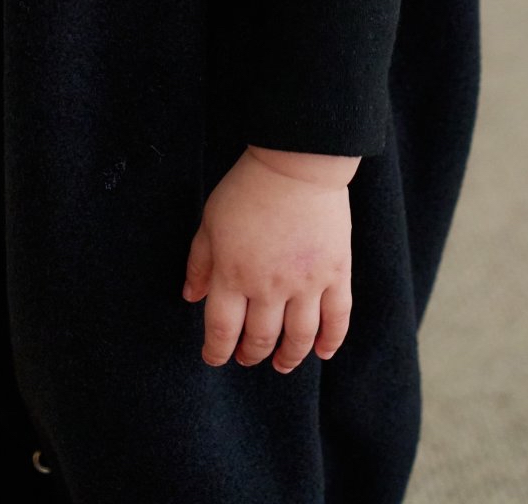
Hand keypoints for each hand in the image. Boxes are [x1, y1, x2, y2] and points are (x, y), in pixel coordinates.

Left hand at [181, 147, 352, 372]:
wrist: (295, 163)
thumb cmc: (248, 188)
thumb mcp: (211, 220)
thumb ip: (200, 262)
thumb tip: (190, 296)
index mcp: (233, 274)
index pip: (222, 330)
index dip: (216, 351)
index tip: (214, 357)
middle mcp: (269, 287)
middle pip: (260, 338)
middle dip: (251, 354)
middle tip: (248, 357)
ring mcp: (306, 283)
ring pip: (298, 338)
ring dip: (289, 357)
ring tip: (282, 364)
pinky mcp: (335, 273)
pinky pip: (337, 318)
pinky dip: (331, 341)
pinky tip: (322, 352)